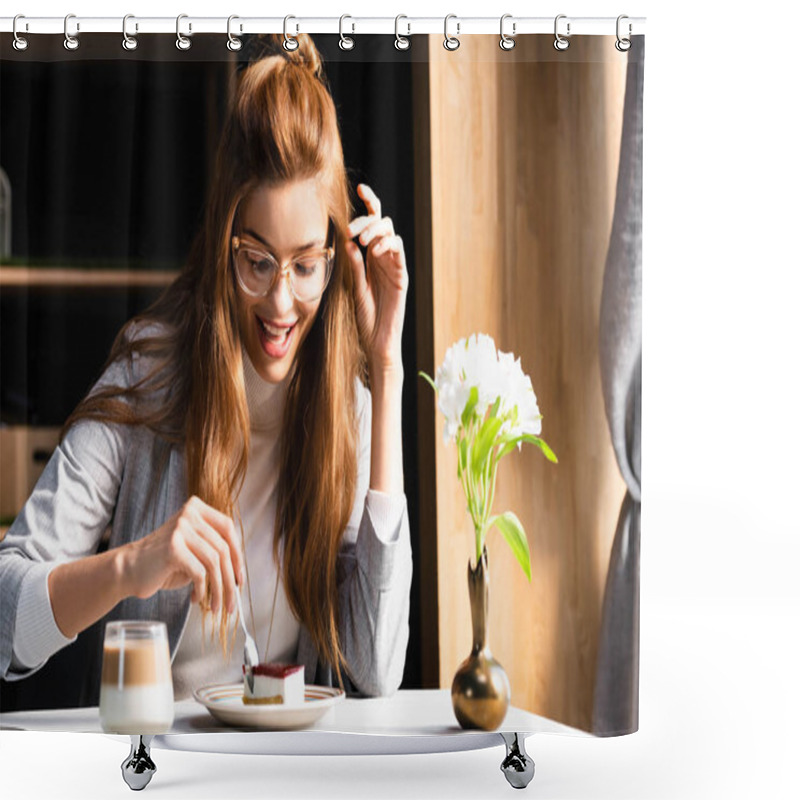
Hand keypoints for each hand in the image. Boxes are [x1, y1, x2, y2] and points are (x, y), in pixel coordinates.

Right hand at [119, 496, 244, 614]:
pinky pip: (199, 572)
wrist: (127, 571)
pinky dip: (201, 590)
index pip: (228, 529)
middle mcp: (189, 514)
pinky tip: (195, 598)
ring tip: (215, 606)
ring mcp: (181, 528)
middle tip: (232, 602)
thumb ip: (214, 549)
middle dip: (230, 580)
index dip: (237, 555)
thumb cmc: (163, 564)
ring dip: (219, 589)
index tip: (240, 579)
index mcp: (197, 509)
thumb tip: (239, 572)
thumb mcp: (194, 550)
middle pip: (223, 549)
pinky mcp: (173, 547)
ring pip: (214, 562)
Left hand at [346, 184, 408, 374]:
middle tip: (353, 231)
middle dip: (367, 220)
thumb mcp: (354, 288)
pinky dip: (388, 246)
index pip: (371, 224)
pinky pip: (399, 252)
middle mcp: (384, 257)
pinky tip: (375, 251)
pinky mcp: (401, 276)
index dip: (368, 204)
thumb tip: (347, 241)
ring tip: (363, 240)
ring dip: (376, 231)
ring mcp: (394, 266)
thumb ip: (353, 265)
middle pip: (382, 222)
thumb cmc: (365, 319)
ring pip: (391, 233)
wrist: (377, 342)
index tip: (359, 188)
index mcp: (371, 257)